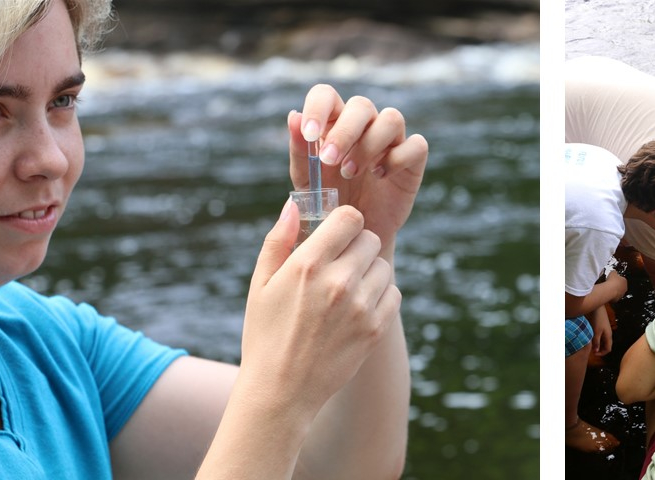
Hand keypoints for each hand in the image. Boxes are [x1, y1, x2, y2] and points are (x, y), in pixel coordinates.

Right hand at [240, 201, 402, 412]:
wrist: (281, 391)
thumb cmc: (265, 335)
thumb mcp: (260, 285)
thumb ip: (278, 240)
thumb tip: (294, 205)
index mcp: (307, 265)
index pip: (349, 217)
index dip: (344, 222)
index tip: (336, 234)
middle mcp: (338, 282)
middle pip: (370, 239)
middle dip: (356, 246)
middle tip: (340, 264)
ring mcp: (360, 307)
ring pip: (383, 266)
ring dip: (369, 272)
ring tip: (347, 289)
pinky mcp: (375, 329)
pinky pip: (394, 294)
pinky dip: (380, 296)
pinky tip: (358, 307)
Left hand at [289, 85, 428, 255]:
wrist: (353, 235)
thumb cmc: (328, 202)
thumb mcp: (307, 181)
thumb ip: (300, 150)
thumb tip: (293, 116)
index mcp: (334, 122)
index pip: (327, 96)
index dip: (318, 108)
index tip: (309, 134)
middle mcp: (365, 125)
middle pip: (362, 105)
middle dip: (344, 132)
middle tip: (329, 161)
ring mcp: (391, 141)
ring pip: (392, 119)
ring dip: (369, 145)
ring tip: (350, 172)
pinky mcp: (412, 160)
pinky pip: (416, 145)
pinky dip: (397, 158)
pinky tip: (380, 176)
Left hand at [589, 309, 612, 355]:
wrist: (598, 308)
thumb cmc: (597, 320)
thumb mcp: (596, 332)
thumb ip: (596, 342)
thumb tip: (596, 351)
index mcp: (608, 336)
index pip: (608, 349)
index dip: (602, 353)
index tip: (594, 354)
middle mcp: (609, 334)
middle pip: (606, 346)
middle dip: (600, 350)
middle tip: (592, 350)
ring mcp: (606, 330)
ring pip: (604, 341)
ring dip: (598, 345)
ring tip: (592, 345)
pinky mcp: (603, 327)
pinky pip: (602, 337)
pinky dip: (598, 340)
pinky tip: (592, 338)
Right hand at [603, 271, 627, 301]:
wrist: (609, 290)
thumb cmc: (612, 280)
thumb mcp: (613, 272)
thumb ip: (614, 272)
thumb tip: (614, 272)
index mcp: (625, 281)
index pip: (622, 279)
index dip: (618, 279)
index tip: (613, 279)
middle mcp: (625, 288)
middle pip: (621, 286)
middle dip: (617, 285)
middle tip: (611, 284)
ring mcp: (622, 294)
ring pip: (618, 292)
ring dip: (615, 290)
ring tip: (609, 289)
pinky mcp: (617, 299)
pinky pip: (615, 296)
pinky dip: (612, 295)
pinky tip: (608, 293)